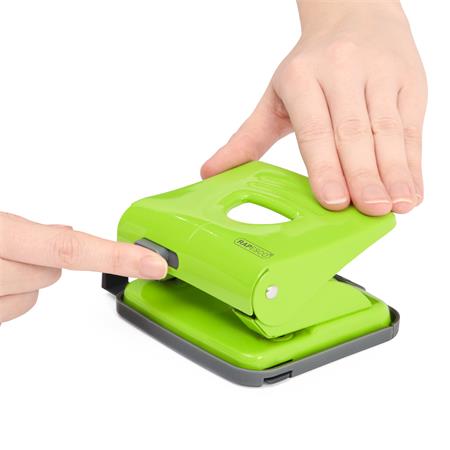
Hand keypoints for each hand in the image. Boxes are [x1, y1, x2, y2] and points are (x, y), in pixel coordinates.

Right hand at [0, 212, 166, 322]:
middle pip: (54, 274)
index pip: (71, 249)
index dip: (118, 257)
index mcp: (1, 236)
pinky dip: (9, 297)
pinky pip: (14, 309)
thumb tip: (67, 233)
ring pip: (34, 295)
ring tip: (0, 263)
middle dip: (46, 261)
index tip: (154, 264)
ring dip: (25, 280)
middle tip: (19, 249)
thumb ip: (30, 230)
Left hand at [202, 1, 426, 215]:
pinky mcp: (409, 81)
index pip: (314, 130)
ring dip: (393, 174)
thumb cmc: (310, 66)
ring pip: (388, 131)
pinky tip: (411, 192)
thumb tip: (210, 173)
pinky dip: (412, 163)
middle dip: (363, 176)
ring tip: (394, 208)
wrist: (354, 14)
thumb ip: (247, 139)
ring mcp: (380, 74)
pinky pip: (411, 128)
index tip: (334, 201)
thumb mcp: (274, 97)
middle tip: (370, 211)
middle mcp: (342, 72)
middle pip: (354, 133)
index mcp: (302, 78)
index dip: (325, 167)